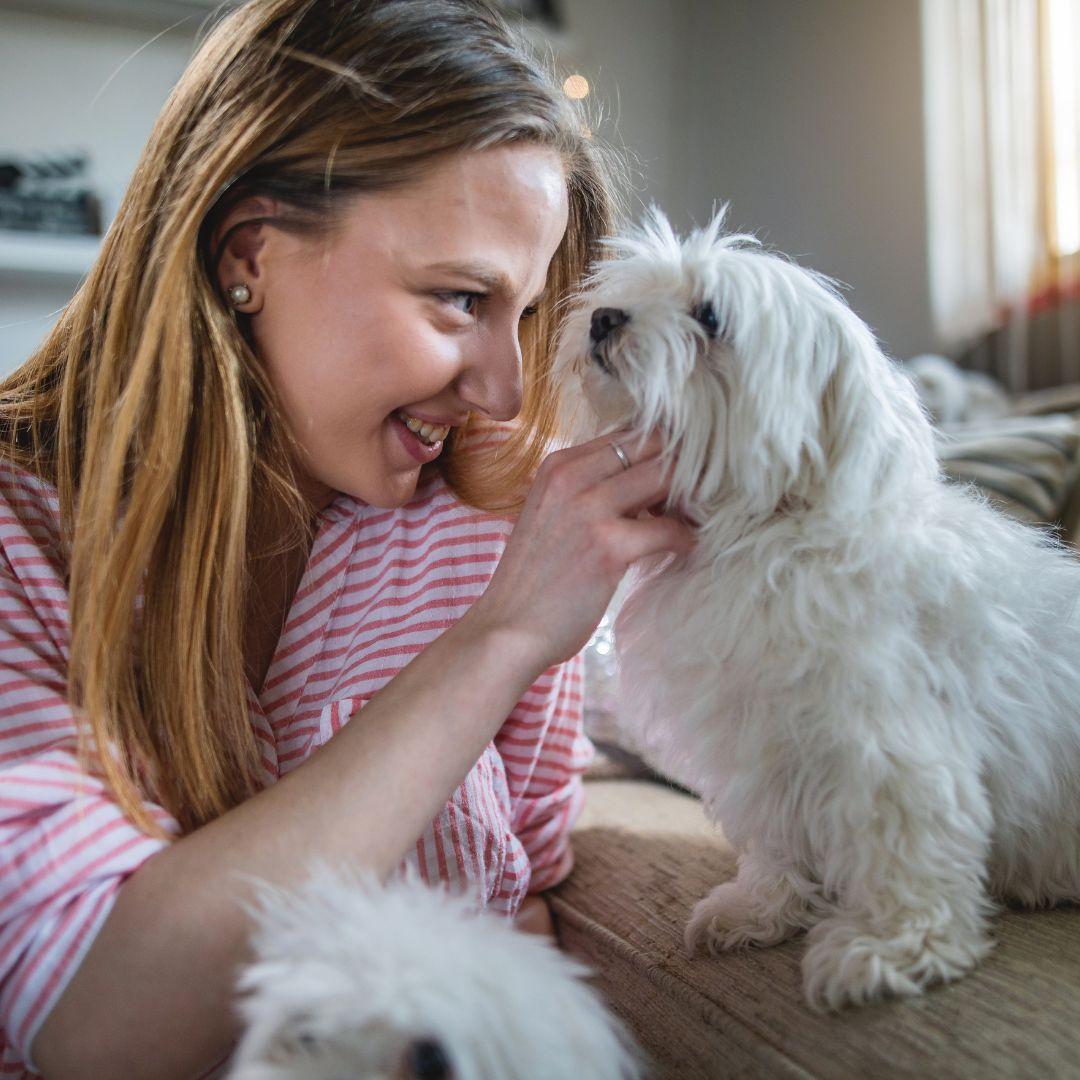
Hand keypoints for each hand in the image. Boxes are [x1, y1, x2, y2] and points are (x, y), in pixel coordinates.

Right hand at [468, 429, 695, 670]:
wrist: (507, 628)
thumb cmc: (535, 580)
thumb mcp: (553, 515)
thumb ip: (590, 491)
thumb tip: (646, 484)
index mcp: (559, 465)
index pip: (628, 434)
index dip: (661, 450)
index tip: (680, 474)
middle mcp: (572, 477)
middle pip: (651, 445)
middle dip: (683, 466)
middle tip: (699, 493)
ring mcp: (590, 509)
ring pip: (666, 477)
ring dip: (690, 497)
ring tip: (695, 518)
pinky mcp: (609, 546)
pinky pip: (669, 528)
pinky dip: (686, 538)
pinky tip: (686, 549)